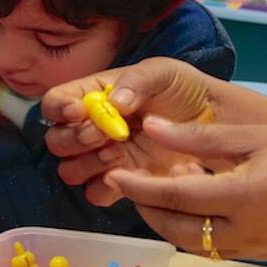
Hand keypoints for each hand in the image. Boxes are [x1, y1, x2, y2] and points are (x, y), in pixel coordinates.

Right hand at [42, 59, 219, 205]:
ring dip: (87, 164)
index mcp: (92, 96)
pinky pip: (95, 193)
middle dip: (74, 139)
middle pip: (56, 141)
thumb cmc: (183, 90)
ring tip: (118, 152)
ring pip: (70, 170)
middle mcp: (91, 128)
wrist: (212, 120)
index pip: (55, 103)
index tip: (78, 111)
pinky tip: (129, 172)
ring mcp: (103, 157)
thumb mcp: (162, 72)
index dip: (58, 108)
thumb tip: (114, 102)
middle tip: (102, 133)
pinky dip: (105, 186)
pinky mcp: (122, 181)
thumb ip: (136, 81)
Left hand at [102, 116, 266, 260]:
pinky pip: (214, 249)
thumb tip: (152, 128)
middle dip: (147, 208)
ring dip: (169, 222)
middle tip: (130, 184)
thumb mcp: (252, 135)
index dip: (139, 186)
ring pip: (192, 245)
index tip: (114, 173)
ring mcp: (252, 248)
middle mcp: (244, 231)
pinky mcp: (260, 255)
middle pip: (177, 229)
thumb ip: (199, 136)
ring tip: (161, 192)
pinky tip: (194, 205)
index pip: (175, 197)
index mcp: (242, 197)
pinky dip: (194, 231)